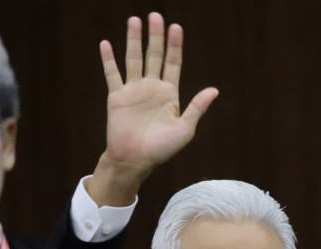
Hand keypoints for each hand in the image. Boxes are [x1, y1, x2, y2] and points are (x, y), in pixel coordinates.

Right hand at [89, 13, 218, 205]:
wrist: (135, 161)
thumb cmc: (162, 149)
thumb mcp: (184, 129)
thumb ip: (196, 108)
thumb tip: (214, 90)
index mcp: (170, 94)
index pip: (173, 63)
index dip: (174, 46)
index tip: (176, 27)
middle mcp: (152, 88)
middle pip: (154, 56)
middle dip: (155, 36)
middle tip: (156, 15)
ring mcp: (134, 91)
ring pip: (134, 60)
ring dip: (133, 40)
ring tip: (134, 21)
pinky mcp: (117, 97)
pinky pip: (113, 74)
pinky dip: (109, 60)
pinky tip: (106, 44)